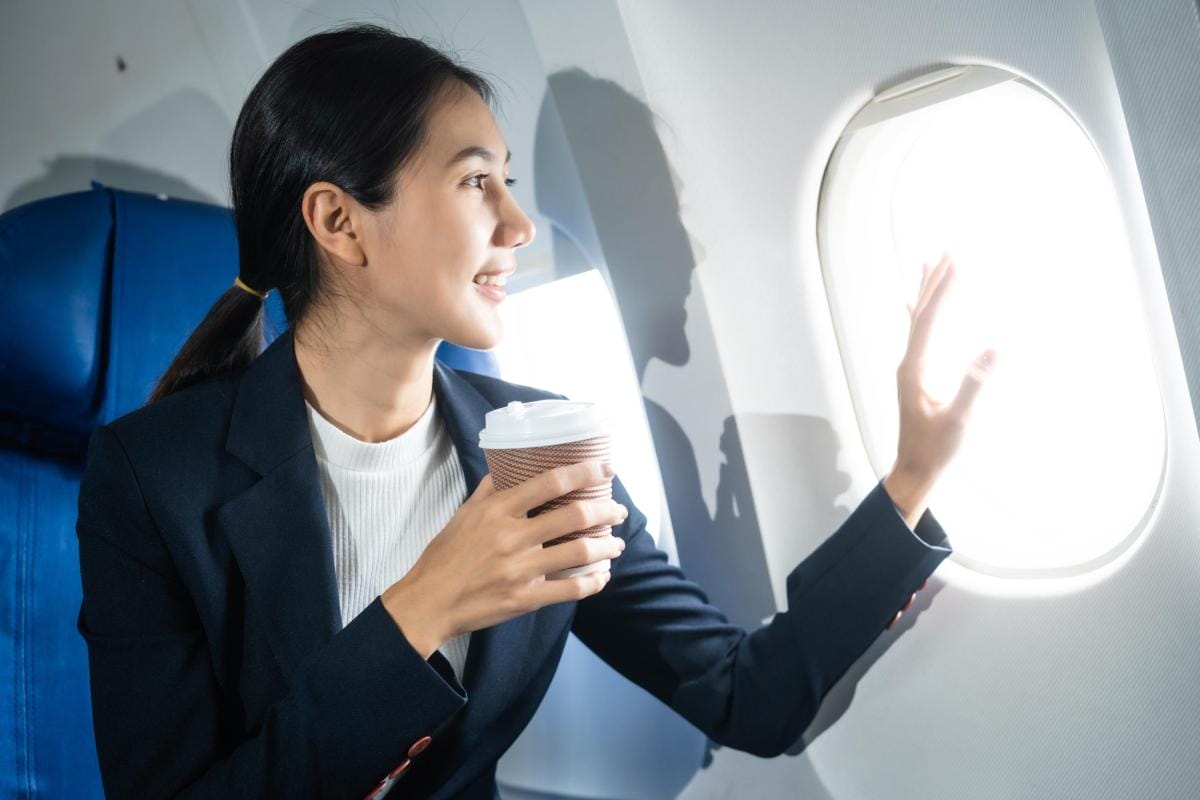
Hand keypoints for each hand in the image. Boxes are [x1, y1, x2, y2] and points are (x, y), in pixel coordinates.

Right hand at [381, 460, 628, 658]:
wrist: (428, 602)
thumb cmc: (445, 556)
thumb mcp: (464, 514)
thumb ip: (489, 489)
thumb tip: (507, 463)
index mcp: (498, 511)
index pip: (550, 482)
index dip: (584, 472)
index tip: (605, 468)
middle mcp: (512, 537)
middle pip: (574, 515)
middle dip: (606, 509)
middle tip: (618, 509)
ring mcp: (521, 570)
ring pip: (580, 553)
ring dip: (607, 546)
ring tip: (618, 543)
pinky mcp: (525, 599)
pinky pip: (570, 590)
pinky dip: (593, 582)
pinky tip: (602, 576)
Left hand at [887, 253, 996, 521]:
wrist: (914, 471)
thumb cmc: (937, 449)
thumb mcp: (960, 419)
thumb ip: (975, 384)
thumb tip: (995, 346)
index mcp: (915, 369)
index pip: (930, 319)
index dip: (945, 289)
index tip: (958, 261)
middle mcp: (908, 363)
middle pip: (920, 311)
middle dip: (935, 280)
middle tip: (948, 248)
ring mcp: (909, 368)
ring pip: (916, 319)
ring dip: (926, 291)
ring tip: (929, 262)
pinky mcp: (914, 376)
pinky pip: (916, 334)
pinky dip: (918, 313)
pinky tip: (911, 304)